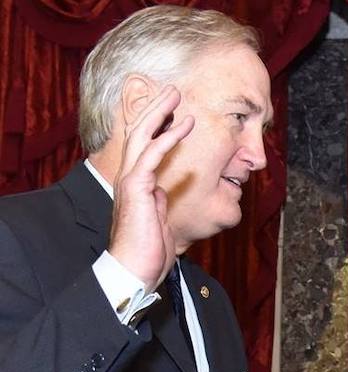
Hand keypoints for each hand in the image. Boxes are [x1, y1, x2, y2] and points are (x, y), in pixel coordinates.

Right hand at [108, 84, 194, 291]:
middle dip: (156, 109)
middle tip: (172, 90)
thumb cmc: (148, 251)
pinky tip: (181, 126)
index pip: (144, 145)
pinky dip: (166, 139)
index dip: (157, 125)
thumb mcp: (159, 220)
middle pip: (140, 132)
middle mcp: (130, 177)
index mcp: (136, 183)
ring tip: (176, 96)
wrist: (135, 269)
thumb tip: (163, 192)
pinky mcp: (136, 189)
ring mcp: (131, 181)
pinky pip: (151, 157)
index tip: (172, 110)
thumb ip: (159, 202)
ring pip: (143, 137)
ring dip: (160, 114)